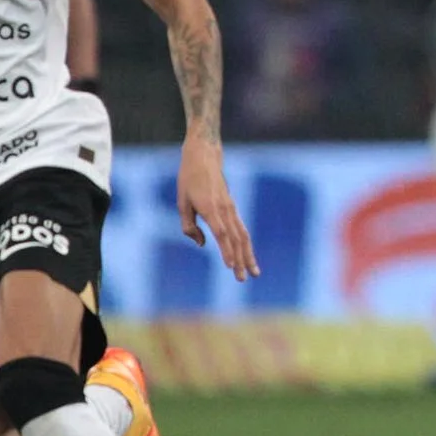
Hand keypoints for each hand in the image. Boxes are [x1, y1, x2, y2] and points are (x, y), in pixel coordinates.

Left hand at [176, 139, 259, 279]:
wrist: (204, 157)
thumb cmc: (188, 179)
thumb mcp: (182, 202)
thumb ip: (189, 226)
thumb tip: (202, 244)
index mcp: (210, 208)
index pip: (221, 233)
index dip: (226, 250)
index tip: (230, 266)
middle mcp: (224, 210)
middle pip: (236, 239)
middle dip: (240, 260)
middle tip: (243, 278)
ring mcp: (231, 209)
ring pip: (243, 236)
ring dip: (248, 255)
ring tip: (254, 272)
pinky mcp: (232, 209)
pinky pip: (242, 230)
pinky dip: (246, 245)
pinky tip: (248, 257)